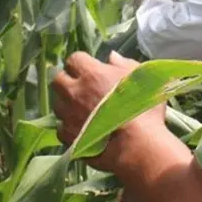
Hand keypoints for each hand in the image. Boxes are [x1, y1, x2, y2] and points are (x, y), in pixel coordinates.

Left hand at [51, 51, 167, 173]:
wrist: (136, 145)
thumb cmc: (143, 108)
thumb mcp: (141, 78)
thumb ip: (124, 64)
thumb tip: (111, 57)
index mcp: (91, 74)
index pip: (74, 60)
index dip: (81, 64)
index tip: (90, 70)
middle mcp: (74, 92)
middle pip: (58, 80)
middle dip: (67, 82)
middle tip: (81, 89)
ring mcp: (68, 115)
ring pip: (58, 104)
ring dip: (67, 105)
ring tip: (82, 111)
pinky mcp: (68, 136)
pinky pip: (61, 128)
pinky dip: (69, 128)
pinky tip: (83, 130)